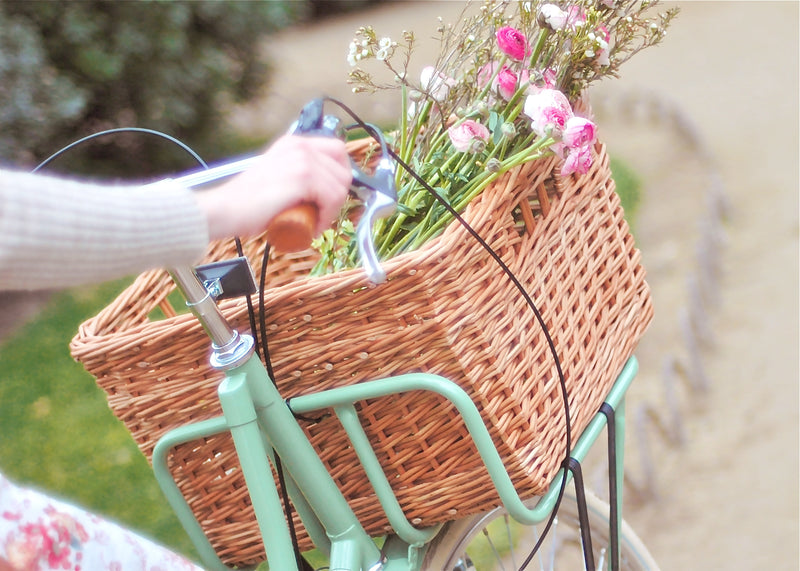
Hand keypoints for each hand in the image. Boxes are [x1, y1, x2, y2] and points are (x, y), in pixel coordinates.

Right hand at [195, 134, 351, 240]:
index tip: (330, 198)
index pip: (337, 150)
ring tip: (313, 224)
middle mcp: (300, 145)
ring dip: (332, 211)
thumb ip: (294, 173)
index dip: (340, 177)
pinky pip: (332, 198)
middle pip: (343, 170)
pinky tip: (313, 227)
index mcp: (294, 143)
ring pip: (340, 187)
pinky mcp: (303, 177)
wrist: (225, 210)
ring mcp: (303, 159)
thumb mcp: (277, 176)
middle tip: (321, 216)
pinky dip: (327, 217)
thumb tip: (319, 189)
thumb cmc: (247, 203)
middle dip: (338, 197)